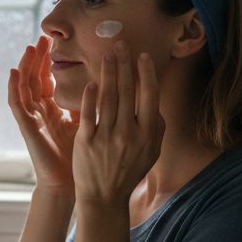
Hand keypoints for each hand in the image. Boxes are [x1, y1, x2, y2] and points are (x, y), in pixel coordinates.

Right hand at [7, 35, 79, 195]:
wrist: (74, 183)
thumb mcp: (88, 124)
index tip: (54, 43)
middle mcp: (40, 113)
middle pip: (35, 79)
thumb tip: (106, 83)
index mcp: (53, 111)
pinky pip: (16, 104)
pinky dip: (13, 87)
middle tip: (43, 38)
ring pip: (24, 87)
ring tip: (29, 47)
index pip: (48, 80)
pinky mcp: (27, 128)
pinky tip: (13, 72)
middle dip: (38, 58)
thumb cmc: (82, 158)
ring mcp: (32, 119)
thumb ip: (90, 104)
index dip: (48, 62)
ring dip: (25, 66)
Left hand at [72, 41, 163, 207]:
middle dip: (125, 64)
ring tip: (107, 54)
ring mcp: (107, 138)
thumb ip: (155, 126)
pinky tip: (92, 82)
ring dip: (108, 73)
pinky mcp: (86, 142)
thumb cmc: (128, 171)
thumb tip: (153, 98)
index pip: (149, 96)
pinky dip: (90, 96)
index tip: (142, 55)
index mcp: (147, 135)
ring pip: (108, 98)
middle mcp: (129, 134)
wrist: (104, 197)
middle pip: (128, 92)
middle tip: (120, 43)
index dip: (146, 73)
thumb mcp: (151, 152)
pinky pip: (89, 114)